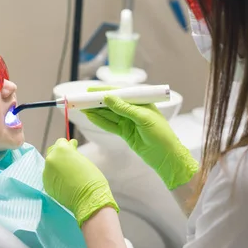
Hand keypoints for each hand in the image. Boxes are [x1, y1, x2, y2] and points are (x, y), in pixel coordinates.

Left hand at [43, 138, 118, 226]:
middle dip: (60, 155)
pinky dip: (55, 177)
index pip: (61, 142)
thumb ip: (73, 152)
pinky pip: (49, 176)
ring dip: (57, 166)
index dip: (68, 146)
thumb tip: (70, 144)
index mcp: (61, 150)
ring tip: (68, 174)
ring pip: (50, 165)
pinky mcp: (46, 184)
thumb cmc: (91, 178)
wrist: (89, 199)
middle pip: (53, 152)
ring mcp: (46, 172)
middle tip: (70, 162)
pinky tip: (64, 181)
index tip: (73, 149)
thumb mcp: (83, 159)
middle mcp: (51, 159)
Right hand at [82, 86, 198, 189]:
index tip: (90, 89)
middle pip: (112, 103)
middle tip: (81, 99)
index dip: (104, 90)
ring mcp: (128, 121)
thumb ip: (125, 108)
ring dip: (95, 111)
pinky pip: (110, 125)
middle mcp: (133, 110)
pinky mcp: (125, 132)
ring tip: (81, 107)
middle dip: (97, 101)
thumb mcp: (143, 119)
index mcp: (141, 102)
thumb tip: (108, 97)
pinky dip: (100, 122)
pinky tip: (90, 117)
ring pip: (109, 114)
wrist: (166, 157)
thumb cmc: (161, 135)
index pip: (120, 92)